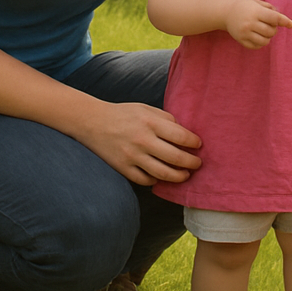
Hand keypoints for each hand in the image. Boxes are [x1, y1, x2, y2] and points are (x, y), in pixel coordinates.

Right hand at [80, 101, 202, 185]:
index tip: (198, 145)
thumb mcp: (147, 109)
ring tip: (185, 175)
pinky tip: (162, 177)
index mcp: (151, 122)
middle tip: (198, 163)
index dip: (194, 143)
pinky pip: (145, 180)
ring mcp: (132, 156)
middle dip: (192, 163)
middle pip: (176, 158)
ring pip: (163, 173)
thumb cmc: (124, 114)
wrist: (92, 122)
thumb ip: (166, 119)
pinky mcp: (123, 168)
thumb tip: (184, 133)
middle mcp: (142, 140)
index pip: (181, 136)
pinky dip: (156, 181)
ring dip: (178, 176)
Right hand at [226, 0, 291, 47]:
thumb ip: (270, 8)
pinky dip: (261, 43)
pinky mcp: (241, 40)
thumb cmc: (245, 6)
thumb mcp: (256, 2)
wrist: (226, 12)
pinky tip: (258, 36)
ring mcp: (245, 33)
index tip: (291, 24)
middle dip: (274, 29)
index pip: (274, 18)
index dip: (284, 21)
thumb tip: (282, 18)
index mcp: (255, 12)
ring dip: (268, 37)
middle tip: (270, 25)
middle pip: (271, 31)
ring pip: (265, 41)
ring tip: (265, 32)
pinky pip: (256, 46)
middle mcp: (250, 23)